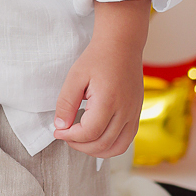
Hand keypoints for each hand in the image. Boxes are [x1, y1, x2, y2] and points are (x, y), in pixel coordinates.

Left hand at [52, 0, 150, 158]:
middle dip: (79, 145)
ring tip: (79, 141)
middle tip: (65, 135)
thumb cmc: (98, 57)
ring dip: (95, 151)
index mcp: (109, 101)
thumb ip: (66, 103)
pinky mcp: (137, 114)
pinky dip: (110, 146)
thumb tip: (61, 126)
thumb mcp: (75, 76)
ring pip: (117, 148)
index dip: (70, 137)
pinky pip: (126, 141)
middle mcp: (125, 111)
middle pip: (102, 144)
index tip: (58, 131)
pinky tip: (96, 138)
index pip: (89, 133)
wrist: (122, 45)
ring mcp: (134, 114)